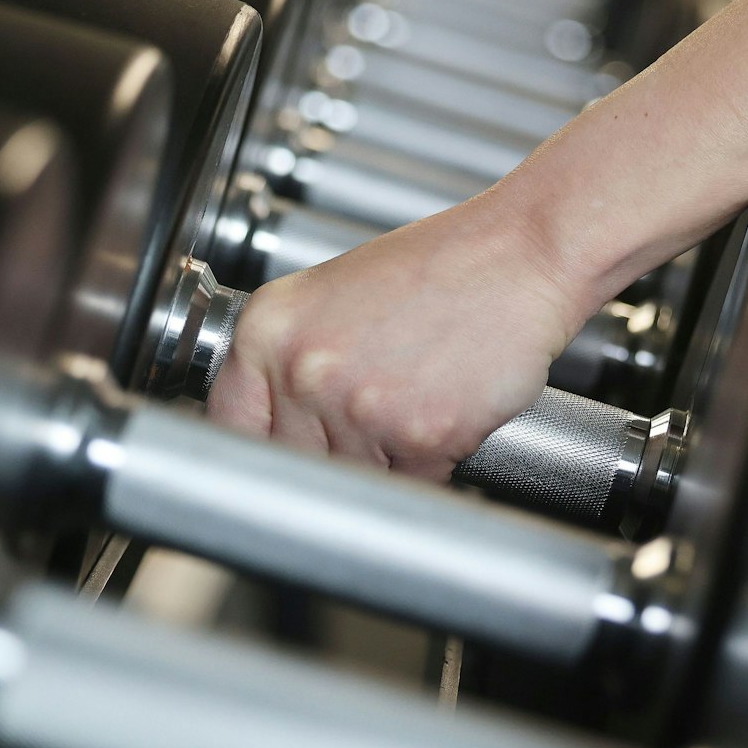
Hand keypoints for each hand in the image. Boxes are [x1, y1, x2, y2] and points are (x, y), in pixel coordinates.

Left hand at [205, 192, 588, 480]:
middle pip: (288, 469)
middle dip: (323, 469)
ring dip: (381, 471)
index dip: (252, 458)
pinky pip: (408, 492)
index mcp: (267, 330)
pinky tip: (441, 424)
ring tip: (411, 415)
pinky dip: (427, 474)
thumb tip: (262, 437)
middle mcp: (302, 368)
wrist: (522, 255)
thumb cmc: (439, 270)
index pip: (226, 429)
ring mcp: (358, 406)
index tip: (272, 471)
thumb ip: (287, 363)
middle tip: (363, 439)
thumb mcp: (330, 298)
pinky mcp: (418, 436)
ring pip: (349, 486)